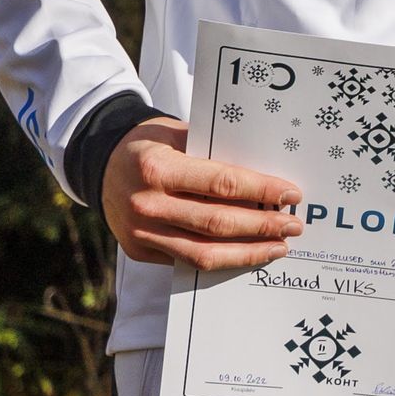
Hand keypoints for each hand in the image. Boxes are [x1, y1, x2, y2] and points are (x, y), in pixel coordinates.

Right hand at [101, 118, 302, 269]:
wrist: (100, 164)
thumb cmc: (149, 144)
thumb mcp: (177, 134)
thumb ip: (214, 153)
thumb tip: (265, 176)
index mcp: (158, 168)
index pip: (221, 184)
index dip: (260, 191)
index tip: (290, 195)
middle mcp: (147, 205)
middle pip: (218, 223)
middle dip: (262, 226)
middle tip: (294, 225)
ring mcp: (141, 233)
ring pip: (204, 252)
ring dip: (248, 252)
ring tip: (279, 247)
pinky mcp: (140, 251)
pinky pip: (187, 261)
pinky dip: (222, 259)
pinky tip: (247, 253)